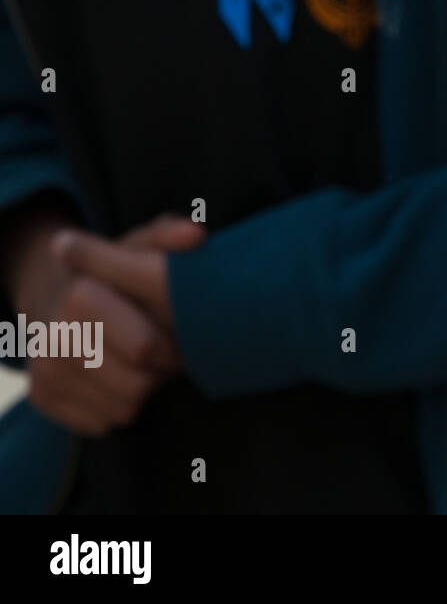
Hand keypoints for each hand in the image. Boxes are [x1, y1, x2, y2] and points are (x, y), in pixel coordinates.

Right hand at [5, 213, 204, 435]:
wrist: (59, 295)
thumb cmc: (119, 276)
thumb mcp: (141, 247)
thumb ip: (169, 239)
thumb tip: (196, 235)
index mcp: (80, 295)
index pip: (145, 349)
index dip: (173, 349)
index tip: (182, 336)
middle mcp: (54, 335)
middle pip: (137, 386)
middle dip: (161, 372)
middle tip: (166, 353)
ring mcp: (42, 369)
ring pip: (123, 409)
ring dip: (144, 390)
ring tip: (143, 363)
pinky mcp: (40, 398)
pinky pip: (102, 423)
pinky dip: (118, 406)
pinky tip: (118, 379)